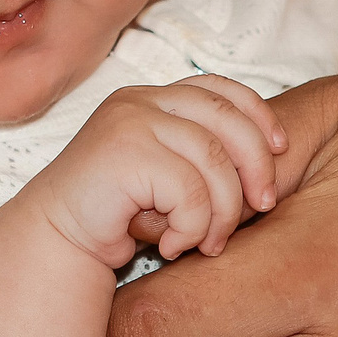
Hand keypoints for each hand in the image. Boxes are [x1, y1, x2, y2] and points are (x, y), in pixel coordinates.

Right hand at [27, 75, 286, 266]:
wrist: (56, 246)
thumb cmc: (118, 218)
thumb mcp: (169, 177)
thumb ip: (205, 155)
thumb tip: (275, 153)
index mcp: (151, 99)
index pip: (220, 89)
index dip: (259, 115)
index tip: (281, 149)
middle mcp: (139, 101)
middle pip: (227, 119)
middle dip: (256, 166)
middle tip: (262, 207)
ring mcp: (129, 122)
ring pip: (214, 160)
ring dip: (222, 212)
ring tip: (207, 243)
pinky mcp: (123, 153)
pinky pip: (190, 190)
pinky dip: (192, 227)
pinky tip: (173, 247)